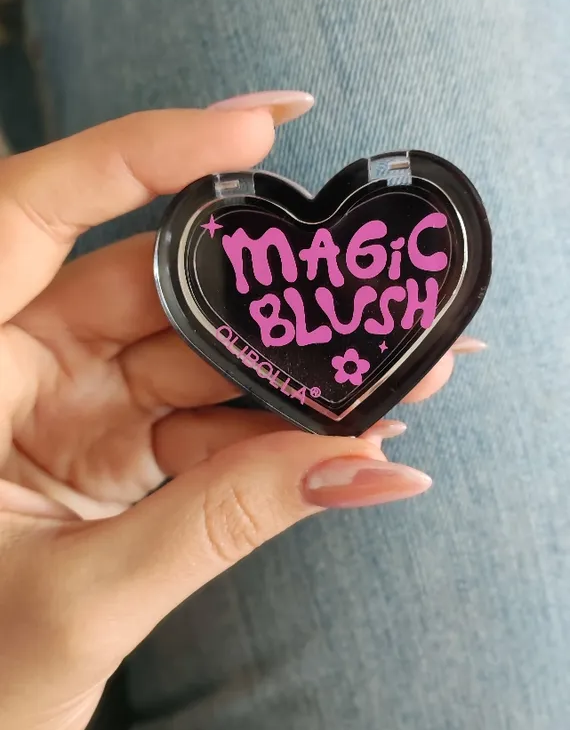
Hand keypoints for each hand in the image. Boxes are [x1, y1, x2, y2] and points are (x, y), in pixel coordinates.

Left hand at [0, 107, 456, 729]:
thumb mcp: (77, 605)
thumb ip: (214, 526)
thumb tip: (353, 464)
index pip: (39, 212)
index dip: (148, 153)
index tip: (262, 124)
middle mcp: (13, 366)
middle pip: (155, 290)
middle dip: (271, 296)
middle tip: (371, 296)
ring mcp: (65, 408)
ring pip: (194, 360)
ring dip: (290, 375)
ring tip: (390, 382)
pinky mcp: (105, 452)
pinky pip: (200, 423)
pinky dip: (268, 436)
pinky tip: (344, 440)